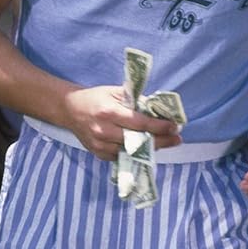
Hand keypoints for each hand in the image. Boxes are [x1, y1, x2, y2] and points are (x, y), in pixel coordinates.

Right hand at [59, 85, 181, 160]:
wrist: (70, 109)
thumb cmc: (96, 97)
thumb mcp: (115, 91)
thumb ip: (135, 100)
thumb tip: (157, 109)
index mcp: (109, 113)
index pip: (140, 123)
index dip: (159, 126)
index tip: (174, 126)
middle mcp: (104, 131)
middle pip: (138, 140)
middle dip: (161, 140)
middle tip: (177, 138)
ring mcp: (100, 145)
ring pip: (132, 152)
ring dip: (150, 148)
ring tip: (166, 142)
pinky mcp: (98, 154)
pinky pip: (122, 156)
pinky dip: (136, 153)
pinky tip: (147, 148)